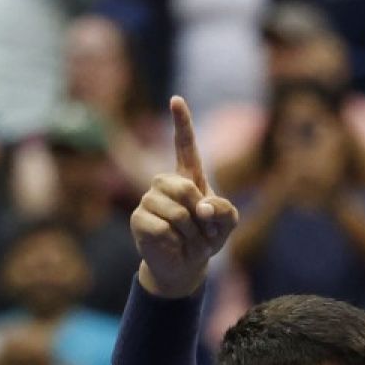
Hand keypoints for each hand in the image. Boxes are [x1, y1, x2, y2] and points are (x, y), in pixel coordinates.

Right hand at [130, 96, 238, 297]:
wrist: (187, 265)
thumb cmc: (207, 238)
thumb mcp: (227, 224)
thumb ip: (225, 210)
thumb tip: (201, 207)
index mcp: (188, 178)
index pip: (185, 146)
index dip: (182, 123)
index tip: (176, 99)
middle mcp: (165, 183)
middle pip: (185, 187)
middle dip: (200, 215)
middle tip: (203, 232)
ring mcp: (149, 200)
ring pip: (176, 212)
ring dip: (192, 233)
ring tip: (190, 241)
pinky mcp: (138, 219)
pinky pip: (163, 229)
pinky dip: (177, 243)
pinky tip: (175, 246)